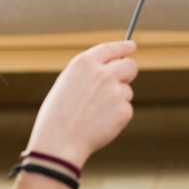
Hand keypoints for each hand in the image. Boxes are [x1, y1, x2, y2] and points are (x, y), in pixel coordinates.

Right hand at [28, 40, 137, 167]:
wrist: (59, 143)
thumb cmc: (57, 116)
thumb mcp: (67, 84)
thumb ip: (89, 74)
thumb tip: (112, 71)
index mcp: (84, 63)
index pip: (111, 48)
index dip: (124, 46)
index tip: (132, 46)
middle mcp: (103, 73)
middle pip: (130, 66)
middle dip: (128, 73)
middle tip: (122, 82)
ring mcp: (115, 91)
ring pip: (127, 91)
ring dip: (117, 100)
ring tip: (95, 114)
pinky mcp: (124, 110)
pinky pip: (126, 109)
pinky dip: (117, 117)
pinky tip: (100, 124)